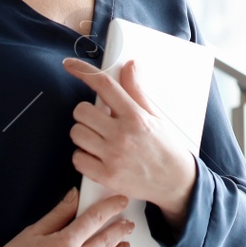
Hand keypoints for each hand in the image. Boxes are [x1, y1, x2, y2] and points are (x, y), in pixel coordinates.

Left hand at [63, 57, 198, 230]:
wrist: (175, 181)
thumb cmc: (164, 146)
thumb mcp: (154, 115)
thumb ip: (136, 90)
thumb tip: (130, 66)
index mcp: (135, 116)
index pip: (104, 85)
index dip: (83, 71)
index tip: (69, 65)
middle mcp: (122, 134)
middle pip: (81, 111)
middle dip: (86, 113)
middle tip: (97, 120)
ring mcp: (113, 156)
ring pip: (76, 133)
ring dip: (83, 134)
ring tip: (98, 139)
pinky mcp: (106, 176)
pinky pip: (77, 159)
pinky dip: (83, 157)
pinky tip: (96, 156)